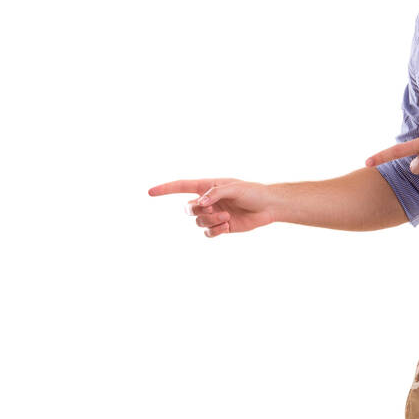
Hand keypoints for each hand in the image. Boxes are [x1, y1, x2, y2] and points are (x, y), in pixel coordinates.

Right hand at [147, 178, 275, 234]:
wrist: (268, 207)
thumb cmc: (253, 192)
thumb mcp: (235, 188)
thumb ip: (216, 192)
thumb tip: (200, 202)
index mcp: (207, 186)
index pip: (181, 186)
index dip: (165, 189)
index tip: (149, 193)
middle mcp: (207, 200)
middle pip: (187, 209)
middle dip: (197, 212)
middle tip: (215, 209)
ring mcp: (213, 214)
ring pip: (198, 222)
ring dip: (210, 221)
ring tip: (227, 217)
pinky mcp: (221, 227)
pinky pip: (207, 233)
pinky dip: (215, 231)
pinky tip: (227, 226)